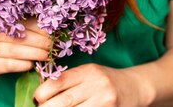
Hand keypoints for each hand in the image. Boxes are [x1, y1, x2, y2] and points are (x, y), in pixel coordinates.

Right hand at [0, 18, 51, 78]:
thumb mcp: (7, 31)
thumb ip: (25, 28)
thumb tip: (51, 28)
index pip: (22, 23)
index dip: (39, 28)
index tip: (53, 33)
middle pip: (20, 37)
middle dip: (40, 42)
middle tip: (53, 46)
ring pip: (16, 51)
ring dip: (34, 54)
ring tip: (46, 56)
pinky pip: (9, 65)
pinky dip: (23, 65)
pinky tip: (31, 65)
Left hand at [34, 64, 149, 106]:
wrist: (136, 87)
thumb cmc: (104, 80)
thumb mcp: (88, 73)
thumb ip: (68, 80)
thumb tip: (41, 92)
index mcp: (87, 71)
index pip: (59, 82)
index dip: (43, 92)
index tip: (37, 98)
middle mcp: (97, 85)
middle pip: (64, 101)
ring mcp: (105, 101)